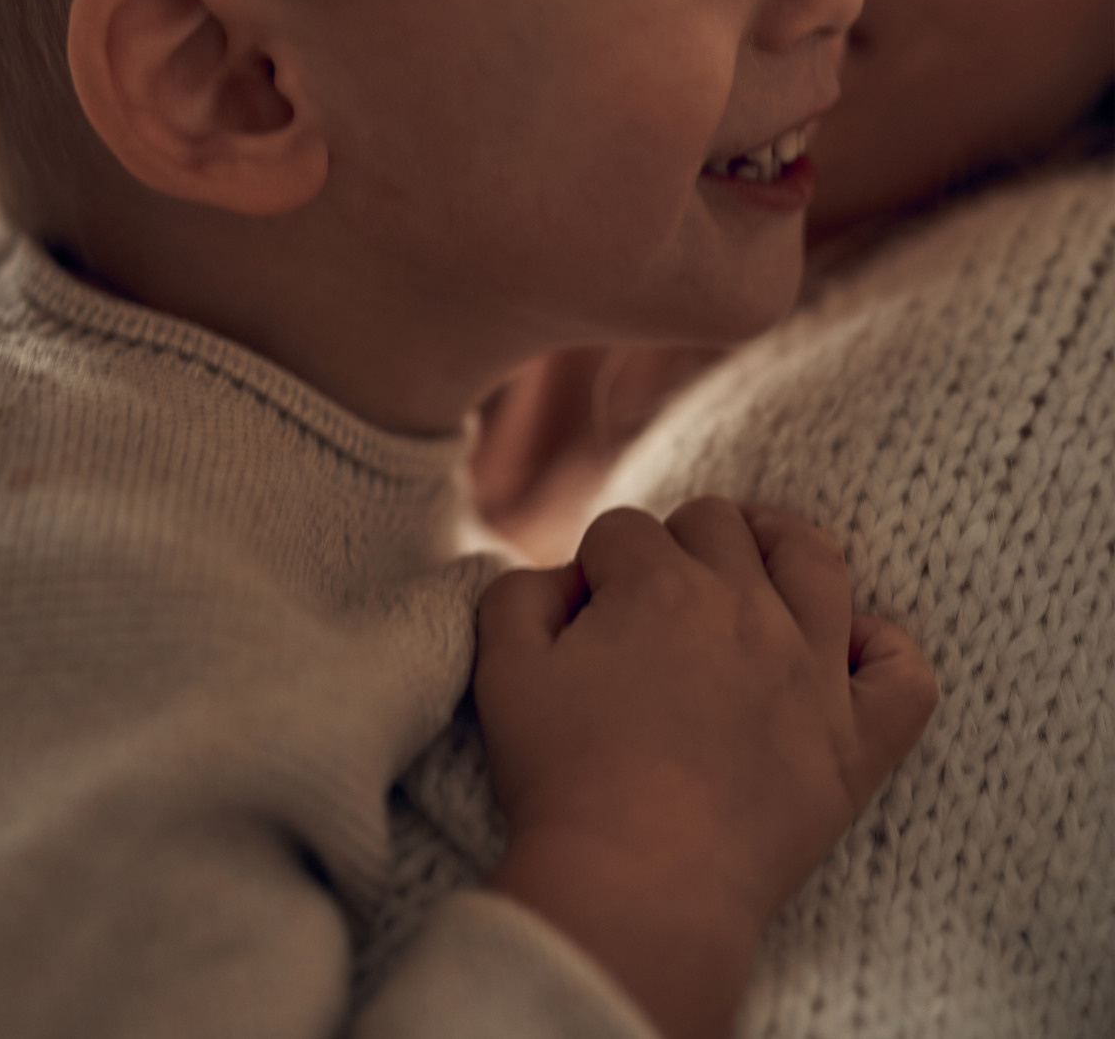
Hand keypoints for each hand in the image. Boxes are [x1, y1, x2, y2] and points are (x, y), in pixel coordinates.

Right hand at [475, 498, 936, 1038]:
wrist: (639, 885)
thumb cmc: (563, 778)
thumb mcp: (502, 666)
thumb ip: (518, 592)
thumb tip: (565, 578)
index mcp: (658, 585)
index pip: (623, 530)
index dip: (593, 567)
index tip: (581, 620)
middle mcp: (746, 610)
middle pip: (718, 524)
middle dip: (676, 544)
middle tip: (650, 605)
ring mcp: (814, 672)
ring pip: (817, 560)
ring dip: (779, 547)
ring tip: (751, 571)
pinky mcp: (858, 743)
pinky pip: (906, 673)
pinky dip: (884, 649)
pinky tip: (844, 654)